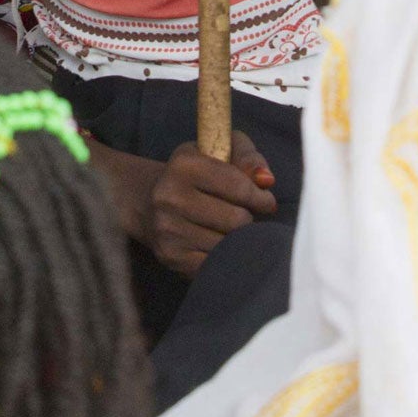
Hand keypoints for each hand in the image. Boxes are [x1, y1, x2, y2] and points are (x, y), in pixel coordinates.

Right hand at [148, 132, 277, 276]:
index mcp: (184, 165)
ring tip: (230, 229)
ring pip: (227, 245)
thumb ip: (248, 158)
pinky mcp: (170, 256)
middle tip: (244, 216)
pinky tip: (218, 245)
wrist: (150, 202)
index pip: (238, 185)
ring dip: (236, 239)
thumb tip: (266, 180)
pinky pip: (214, 264)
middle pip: (236, 220)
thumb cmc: (198, 174)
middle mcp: (170, 196)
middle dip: (248, 219)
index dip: (260, 196)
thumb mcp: (221, 151)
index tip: (266, 201)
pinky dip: (222, 257)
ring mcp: (168, 229)